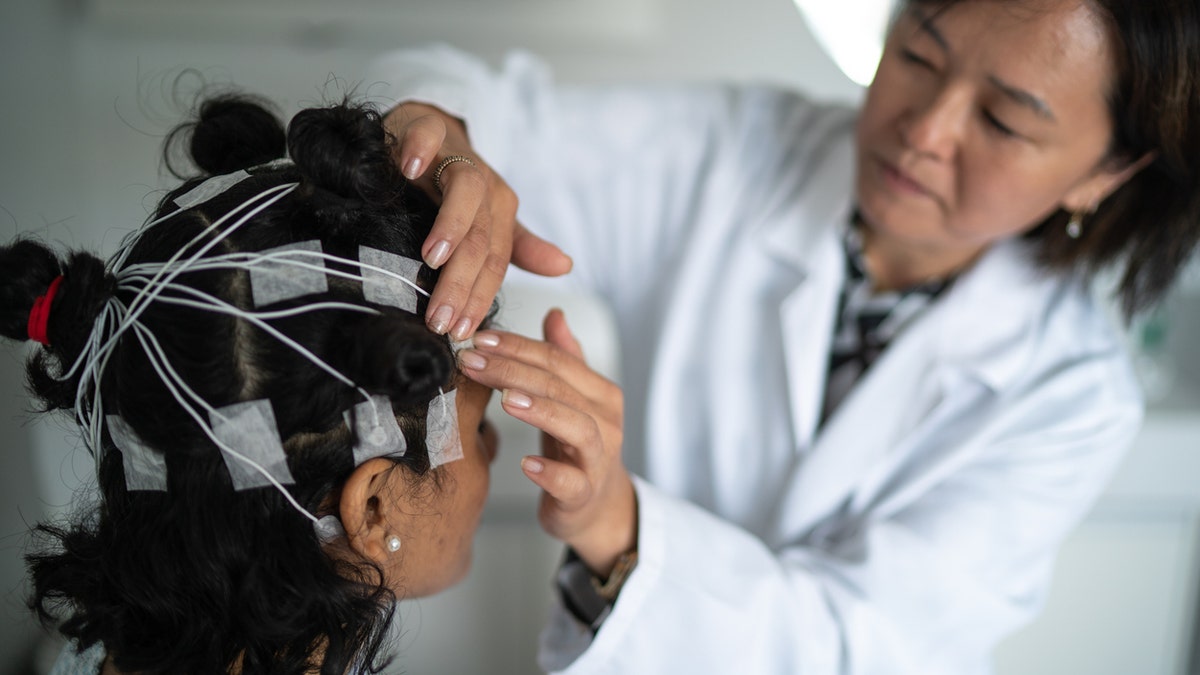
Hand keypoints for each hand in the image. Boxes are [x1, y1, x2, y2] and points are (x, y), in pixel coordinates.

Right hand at [385, 102, 572, 339]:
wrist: (431, 128)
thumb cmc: (456, 183)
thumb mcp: (489, 218)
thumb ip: (519, 246)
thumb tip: (565, 267)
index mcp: (499, 212)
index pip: (495, 264)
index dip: (480, 299)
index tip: (461, 334)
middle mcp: (484, 187)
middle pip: (479, 238)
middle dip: (462, 282)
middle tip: (441, 319)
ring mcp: (457, 157)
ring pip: (465, 191)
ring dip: (451, 224)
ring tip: (433, 257)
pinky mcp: (427, 129)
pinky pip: (427, 135)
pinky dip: (420, 150)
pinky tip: (409, 170)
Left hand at [458, 309, 635, 576]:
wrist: (597, 508)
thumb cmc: (576, 449)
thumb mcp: (571, 400)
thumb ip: (564, 358)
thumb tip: (555, 312)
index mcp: (600, 393)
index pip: (557, 360)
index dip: (517, 346)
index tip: (479, 339)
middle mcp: (606, 421)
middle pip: (560, 387)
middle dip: (513, 371)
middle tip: (472, 361)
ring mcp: (599, 458)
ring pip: (576, 427)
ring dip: (540, 411)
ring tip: (506, 401)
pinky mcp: (585, 493)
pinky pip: (572, 482)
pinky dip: (550, 473)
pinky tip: (526, 464)